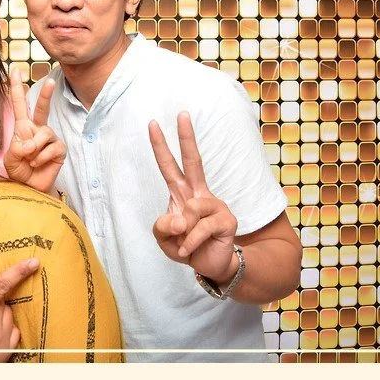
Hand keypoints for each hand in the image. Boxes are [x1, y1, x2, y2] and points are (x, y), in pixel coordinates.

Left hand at [2, 68, 64, 194]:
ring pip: (44, 133)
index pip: (20, 105)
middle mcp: (38, 129)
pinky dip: (41, 158)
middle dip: (45, 95)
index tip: (15, 71)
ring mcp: (50, 138)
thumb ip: (17, 149)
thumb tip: (30, 144)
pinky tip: (38, 164)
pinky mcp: (59, 149)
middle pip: (42, 108)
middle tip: (50, 81)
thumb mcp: (10, 159)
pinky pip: (51, 148)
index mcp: (23, 128)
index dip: (17, 89)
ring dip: (34, 148)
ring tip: (30, 160)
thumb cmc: (19, 171)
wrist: (29, 188)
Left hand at [149, 112, 239, 284]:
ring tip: (184, 245)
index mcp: (182, 194)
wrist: (211, 266)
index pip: (170, 166)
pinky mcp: (226, 220)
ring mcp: (215, 205)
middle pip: (193, 161)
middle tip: (182, 113)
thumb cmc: (186, 246)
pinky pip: (200, 228)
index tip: (153, 124)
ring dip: (182, 233)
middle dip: (186, 137)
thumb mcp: (164, 239)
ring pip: (191, 209)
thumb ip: (162, 226)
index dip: (160, 146)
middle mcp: (199, 194)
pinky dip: (189, 243)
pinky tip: (189, 251)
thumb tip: (179, 217)